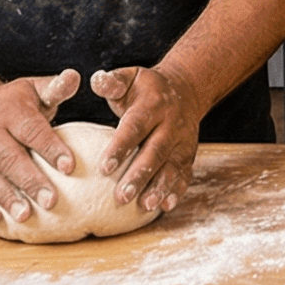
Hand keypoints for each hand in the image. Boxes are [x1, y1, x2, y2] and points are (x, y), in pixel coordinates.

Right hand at [0, 69, 80, 225]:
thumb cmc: (14, 103)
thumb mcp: (33, 89)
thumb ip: (55, 88)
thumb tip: (75, 76)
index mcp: (9, 112)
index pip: (31, 131)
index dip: (50, 148)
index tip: (70, 166)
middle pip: (10, 159)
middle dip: (30, 181)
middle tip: (51, 201)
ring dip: (7, 198)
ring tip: (25, 215)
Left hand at [88, 64, 200, 213]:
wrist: (185, 90)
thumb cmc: (146, 89)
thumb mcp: (130, 77)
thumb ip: (112, 81)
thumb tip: (95, 79)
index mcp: (153, 105)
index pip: (135, 128)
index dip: (120, 147)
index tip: (103, 168)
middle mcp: (171, 124)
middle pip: (155, 152)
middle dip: (139, 175)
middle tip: (121, 197)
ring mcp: (183, 141)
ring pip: (172, 166)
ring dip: (160, 187)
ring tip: (145, 205)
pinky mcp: (189, 154)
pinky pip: (185, 174)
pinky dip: (177, 190)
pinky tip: (166, 207)